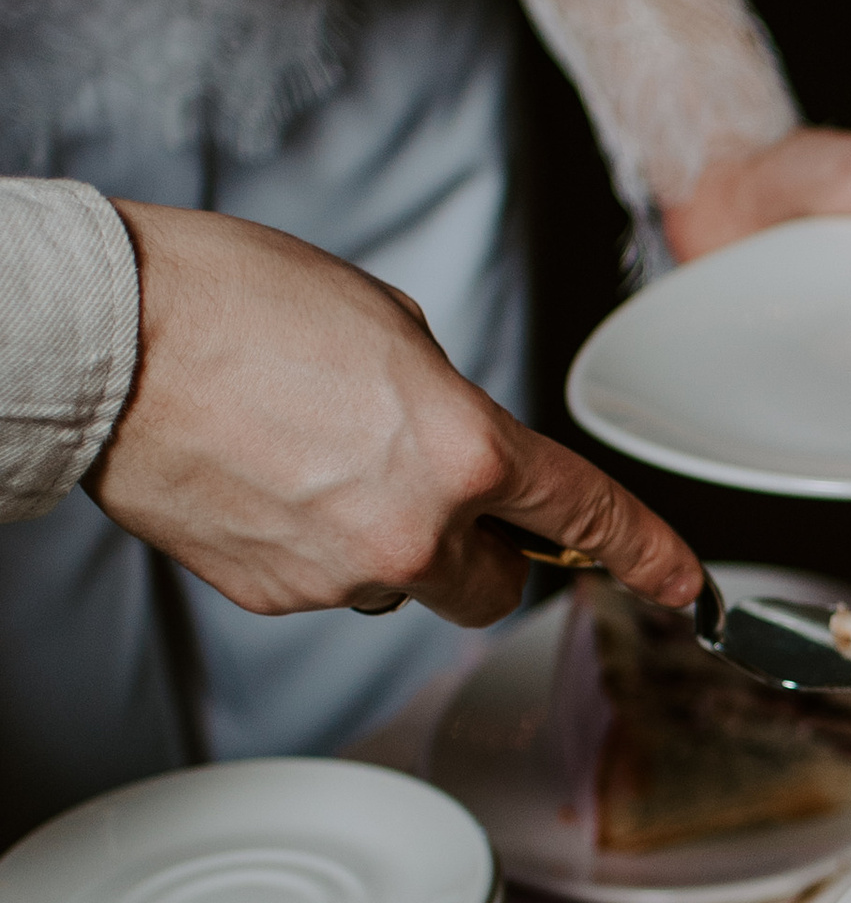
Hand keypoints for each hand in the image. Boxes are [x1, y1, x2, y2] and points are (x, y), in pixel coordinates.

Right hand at [90, 202, 700, 625]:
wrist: (112, 343)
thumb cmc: (239, 306)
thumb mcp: (390, 327)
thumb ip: (450, 406)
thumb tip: (458, 447)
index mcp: (465, 450)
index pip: (586, 517)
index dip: (646, 556)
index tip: (687, 587)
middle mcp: (416, 530)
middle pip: (493, 589)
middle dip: (482, 554)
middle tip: (434, 495)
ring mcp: (342, 574)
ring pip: (402, 583)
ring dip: (385, 540)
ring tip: (309, 456)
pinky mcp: (274, 596)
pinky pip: (328, 582)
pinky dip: (315, 545)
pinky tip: (267, 479)